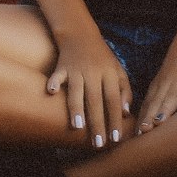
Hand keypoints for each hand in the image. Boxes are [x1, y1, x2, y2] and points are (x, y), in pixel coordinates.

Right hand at [46, 26, 132, 150]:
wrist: (81, 33)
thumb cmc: (102, 57)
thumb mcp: (118, 69)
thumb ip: (125, 90)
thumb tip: (125, 112)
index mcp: (109, 73)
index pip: (113, 99)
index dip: (115, 118)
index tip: (116, 138)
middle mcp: (94, 72)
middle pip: (96, 100)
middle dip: (97, 123)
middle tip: (98, 143)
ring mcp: (77, 69)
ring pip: (76, 90)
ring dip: (76, 108)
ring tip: (78, 128)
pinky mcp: (62, 66)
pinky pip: (57, 75)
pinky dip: (53, 82)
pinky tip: (51, 92)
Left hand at [137, 13, 176, 133]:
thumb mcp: (174, 66)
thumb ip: (169, 81)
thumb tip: (164, 98)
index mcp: (163, 78)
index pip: (148, 99)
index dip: (141, 115)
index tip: (133, 131)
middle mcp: (169, 79)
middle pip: (155, 102)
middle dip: (145, 119)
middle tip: (135, 135)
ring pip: (170, 98)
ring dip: (160, 113)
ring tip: (151, 127)